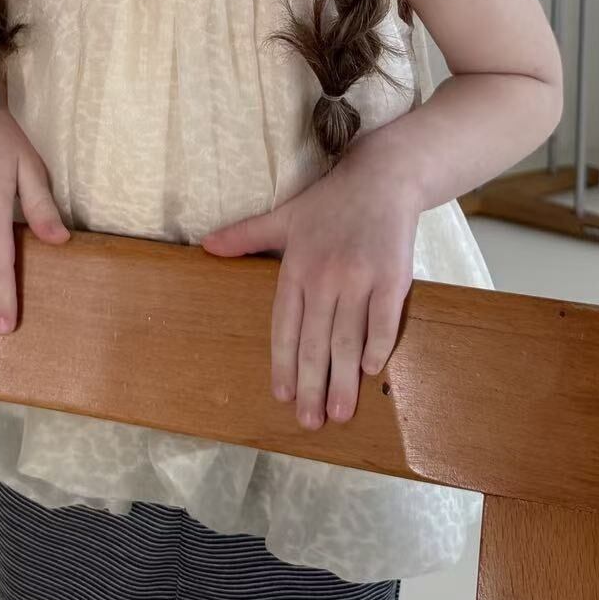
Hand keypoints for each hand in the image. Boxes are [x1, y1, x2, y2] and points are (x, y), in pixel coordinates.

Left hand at [200, 151, 418, 429]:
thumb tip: (206, 247)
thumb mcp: (283, 217)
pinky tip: (371, 372)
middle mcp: (325, 275)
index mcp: (296, 266)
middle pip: (315, 341)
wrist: (381, 178)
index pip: (284, 326)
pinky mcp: (392, 276)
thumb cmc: (329, 202)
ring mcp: (359, 277)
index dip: (283, 363)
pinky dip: (377, 348)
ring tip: (339, 413)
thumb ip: (246, 236)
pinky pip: (383, 320)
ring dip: (343, 379)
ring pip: (347, 338)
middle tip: (309, 422)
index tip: (282, 395)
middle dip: (311, 385)